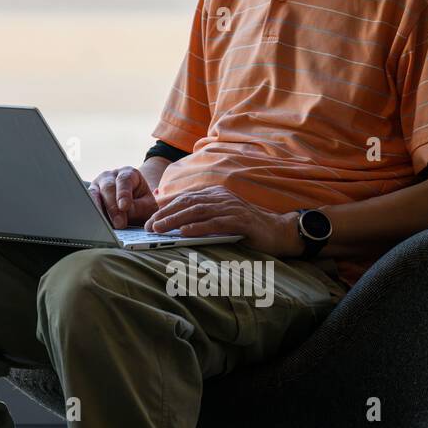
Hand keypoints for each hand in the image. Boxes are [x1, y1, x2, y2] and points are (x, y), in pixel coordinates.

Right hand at [88, 166, 159, 229]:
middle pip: (108, 188)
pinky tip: (96, 224)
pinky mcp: (90, 197)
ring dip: (100, 211)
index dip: (124, 193)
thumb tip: (125, 214)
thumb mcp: (147, 205)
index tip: (124, 207)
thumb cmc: (143, 205)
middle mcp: (110, 177)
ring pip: (94, 195)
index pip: (124, 180)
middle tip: (119, 224)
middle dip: (113, 207)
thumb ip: (139, 208)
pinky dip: (92, 214)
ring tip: (106, 226)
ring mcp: (98, 186)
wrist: (137, 209)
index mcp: (128, 173)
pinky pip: (88, 204)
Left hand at [143, 185, 301, 256]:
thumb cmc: (247, 228)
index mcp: (216, 194)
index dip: (166, 209)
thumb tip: (175, 226)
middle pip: (188, 203)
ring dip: (176, 220)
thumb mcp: (221, 219)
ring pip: (198, 211)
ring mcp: (232, 208)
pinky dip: (198, 227)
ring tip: (160, 229)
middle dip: (166, 214)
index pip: (185, 199)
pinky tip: (184, 232)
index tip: (149, 220)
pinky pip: (215, 223)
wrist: (279, 232)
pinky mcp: (241, 221)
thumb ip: (203, 218)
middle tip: (149, 226)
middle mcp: (222, 197)